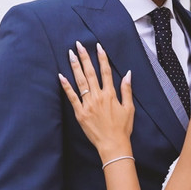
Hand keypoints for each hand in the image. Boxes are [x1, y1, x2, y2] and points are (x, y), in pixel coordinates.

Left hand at [59, 41, 134, 159]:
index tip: (98, 46)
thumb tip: (128, 74)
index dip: (102, 57)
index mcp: (110, 94)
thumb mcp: (129, 108)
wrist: (113, 144)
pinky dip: (66, 86)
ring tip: (70, 54)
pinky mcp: (80, 113)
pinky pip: (72, 97)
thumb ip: (127, 89)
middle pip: (90, 72)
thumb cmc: (122, 128)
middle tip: (78, 45)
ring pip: (80, 81)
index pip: (106, 71)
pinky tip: (61, 76)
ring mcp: (88, 104)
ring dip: (75, 66)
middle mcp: (98, 96)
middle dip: (84, 57)